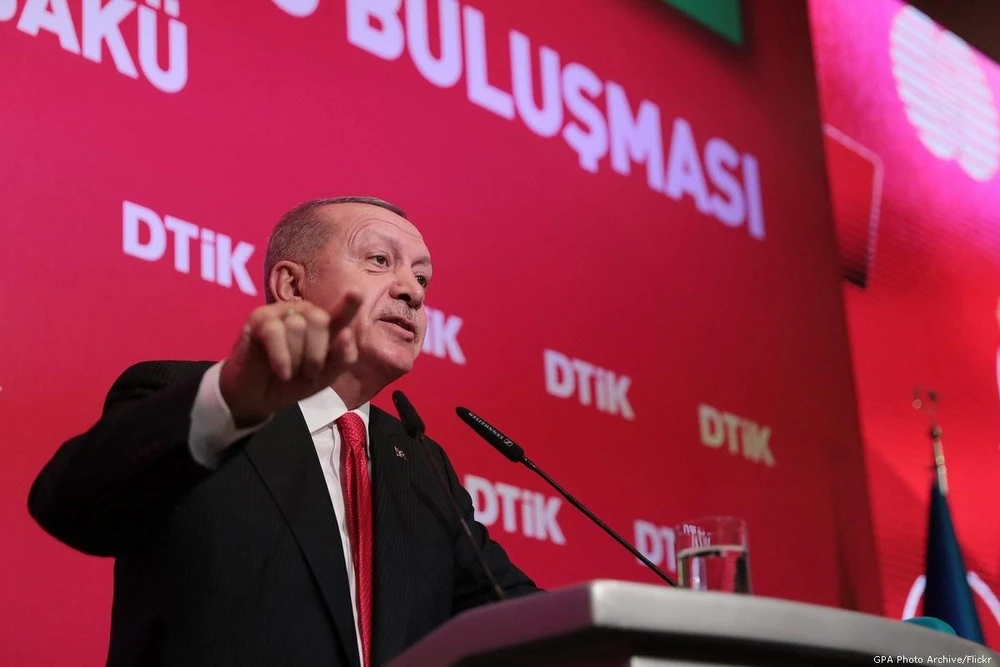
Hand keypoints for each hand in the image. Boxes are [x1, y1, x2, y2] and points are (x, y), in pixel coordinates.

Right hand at [219, 295, 361, 426]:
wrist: (260, 397)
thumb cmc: (293, 383)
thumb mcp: (324, 377)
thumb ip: (342, 358)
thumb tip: (346, 334)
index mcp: (325, 327)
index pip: (340, 314)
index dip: (349, 304)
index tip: (356, 292)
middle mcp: (305, 314)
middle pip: (320, 320)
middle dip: (317, 353)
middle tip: (309, 373)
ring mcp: (281, 313)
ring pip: (297, 326)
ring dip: (296, 358)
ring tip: (289, 373)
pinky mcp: (258, 318)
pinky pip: (274, 331)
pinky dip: (281, 356)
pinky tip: (282, 372)